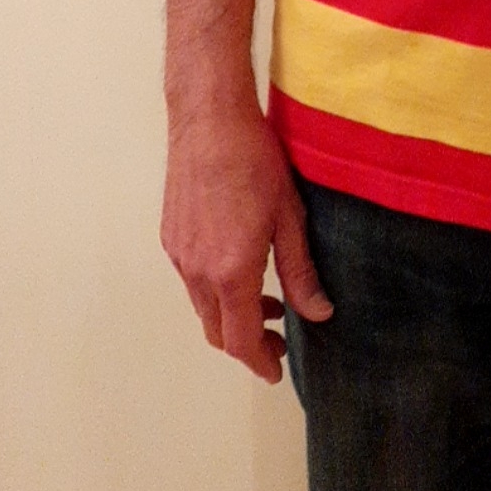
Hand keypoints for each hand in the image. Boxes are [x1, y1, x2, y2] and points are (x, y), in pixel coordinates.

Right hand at [161, 103, 332, 382]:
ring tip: (267, 300)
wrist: (209, 119)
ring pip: (202, 306)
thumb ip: (301, 271)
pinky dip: (215, 290)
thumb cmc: (255, 161)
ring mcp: (179, 254)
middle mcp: (196, 270)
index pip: (239, 340)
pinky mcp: (171, 236)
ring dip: (231, 314)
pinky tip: (240, 267)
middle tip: (277, 336)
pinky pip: (192, 280)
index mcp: (229, 271)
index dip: (258, 361)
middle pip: (216, 331)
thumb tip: (319, 313)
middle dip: (246, 343)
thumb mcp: (290, 217)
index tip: (276, 370)